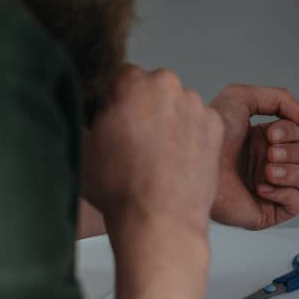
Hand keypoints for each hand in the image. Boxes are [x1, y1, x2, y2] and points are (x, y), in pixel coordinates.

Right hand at [82, 65, 221, 250]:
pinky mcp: (215, 126)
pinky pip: (198, 121)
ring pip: (177, 104)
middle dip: (143, 107)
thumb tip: (90, 107)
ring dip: (168, 119)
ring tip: (157, 155)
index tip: (112, 122)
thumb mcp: (83, 145)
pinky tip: (177, 159)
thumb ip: (88, 113)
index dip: (114, 101)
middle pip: (152, 88)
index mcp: (133, 82)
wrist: (160, 220)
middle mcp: (168, 85)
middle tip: (134, 141)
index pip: (120, 78)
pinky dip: (190, 134)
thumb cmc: (120, 188)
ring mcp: (196, 105)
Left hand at [208, 84, 298, 229]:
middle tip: (268, 153)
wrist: (193, 170)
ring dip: (291, 171)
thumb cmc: (208, 137)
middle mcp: (268, 164)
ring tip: (266, 171)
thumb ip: (280, 99)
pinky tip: (263, 187)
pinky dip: (287, 192)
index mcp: (264, 141)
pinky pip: (298, 203)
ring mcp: (270, 188)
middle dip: (291, 152)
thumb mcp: (241, 99)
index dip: (291, 131)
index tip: (270, 133)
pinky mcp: (267, 211)